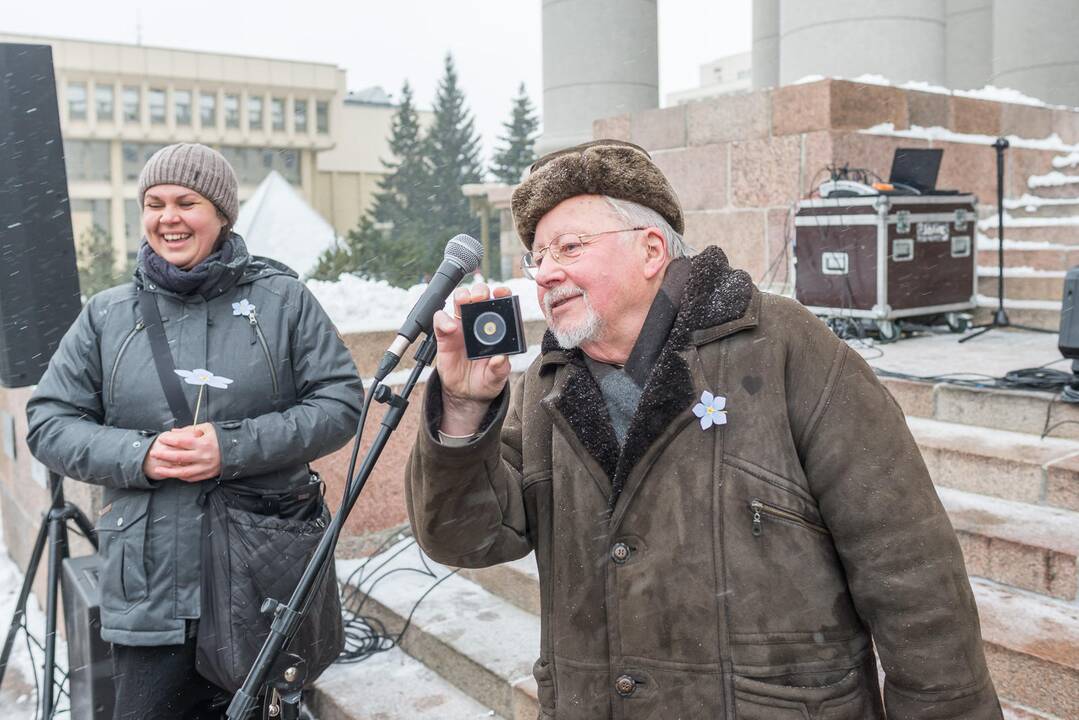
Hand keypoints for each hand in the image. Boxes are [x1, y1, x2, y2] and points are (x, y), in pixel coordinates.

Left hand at [142, 423, 221, 481]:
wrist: (239, 450)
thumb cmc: (221, 437)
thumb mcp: (208, 428)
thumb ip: (189, 430)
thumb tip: (173, 432)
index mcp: (203, 443)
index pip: (182, 442)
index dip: (170, 441)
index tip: (161, 439)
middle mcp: (204, 456)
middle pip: (179, 458)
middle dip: (164, 456)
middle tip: (153, 454)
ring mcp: (205, 467)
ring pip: (183, 472)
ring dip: (169, 472)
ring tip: (158, 470)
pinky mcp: (207, 474)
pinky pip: (191, 478)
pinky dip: (181, 476)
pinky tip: (173, 474)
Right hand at [433, 283, 513, 435]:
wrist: (465, 393)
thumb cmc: (485, 380)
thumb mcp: (496, 378)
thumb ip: (499, 369)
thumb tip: (500, 359)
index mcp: (496, 328)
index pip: (500, 304)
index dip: (501, 294)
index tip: (502, 293)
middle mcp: (478, 322)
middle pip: (478, 296)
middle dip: (480, 291)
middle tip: (481, 297)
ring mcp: (461, 326)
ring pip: (459, 300)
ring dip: (462, 296)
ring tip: (464, 301)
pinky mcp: (444, 335)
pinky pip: (440, 320)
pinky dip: (443, 319)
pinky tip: (450, 327)